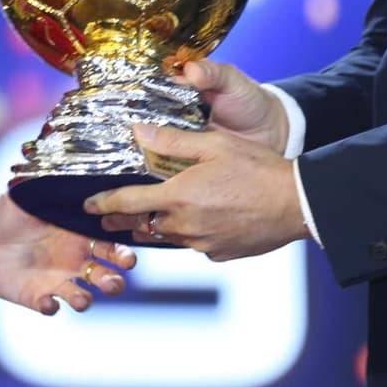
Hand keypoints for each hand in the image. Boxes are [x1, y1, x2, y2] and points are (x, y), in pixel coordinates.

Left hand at [0, 195, 135, 313]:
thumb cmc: (4, 214)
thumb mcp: (26, 197)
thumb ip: (49, 190)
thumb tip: (70, 176)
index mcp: (77, 233)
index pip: (109, 243)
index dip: (122, 251)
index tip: (128, 256)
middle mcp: (73, 259)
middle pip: (105, 274)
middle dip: (115, 280)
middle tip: (114, 281)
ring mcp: (56, 280)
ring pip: (83, 295)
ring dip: (85, 299)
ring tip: (81, 298)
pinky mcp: (37, 296)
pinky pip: (51, 307)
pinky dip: (52, 307)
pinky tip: (47, 302)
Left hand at [100, 60, 288, 241]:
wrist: (298, 203)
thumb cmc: (258, 170)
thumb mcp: (214, 145)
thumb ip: (172, 141)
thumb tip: (137, 132)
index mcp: (178, 197)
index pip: (128, 203)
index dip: (104, 204)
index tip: (88, 206)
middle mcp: (185, 225)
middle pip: (142, 224)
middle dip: (122, 220)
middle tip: (106, 218)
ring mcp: (203, 244)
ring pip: (168, 236)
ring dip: (153, 228)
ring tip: (141, 221)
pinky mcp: (220, 253)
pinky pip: (194, 244)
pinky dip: (188, 233)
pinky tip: (193, 222)